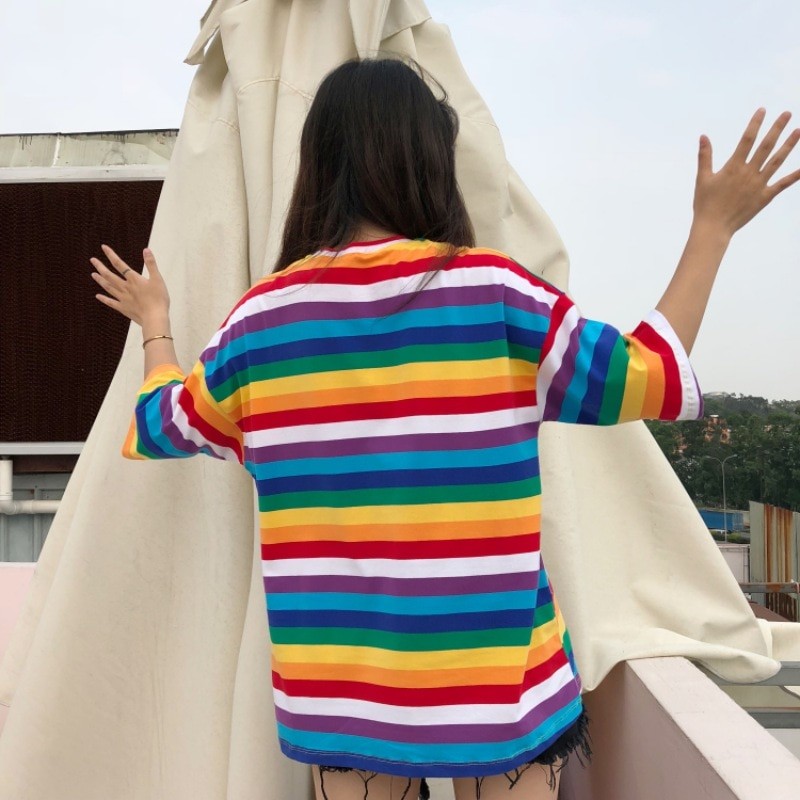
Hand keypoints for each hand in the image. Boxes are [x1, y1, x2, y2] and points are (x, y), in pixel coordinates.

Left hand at [91, 245, 170, 326]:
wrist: (154, 317)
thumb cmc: (159, 299)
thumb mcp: (158, 279)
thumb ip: (151, 264)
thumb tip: (146, 249)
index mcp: (134, 279)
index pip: (119, 264)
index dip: (111, 255)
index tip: (103, 247)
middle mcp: (126, 287)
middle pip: (110, 275)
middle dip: (100, 267)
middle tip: (92, 260)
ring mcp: (123, 299)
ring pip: (108, 287)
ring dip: (100, 280)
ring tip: (93, 274)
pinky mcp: (124, 308)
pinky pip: (111, 302)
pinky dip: (104, 299)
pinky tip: (97, 296)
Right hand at [693, 108, 799, 236]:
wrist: (713, 228)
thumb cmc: (705, 204)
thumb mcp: (702, 179)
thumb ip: (705, 156)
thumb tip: (703, 136)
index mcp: (733, 167)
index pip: (747, 140)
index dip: (755, 124)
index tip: (763, 110)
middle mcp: (748, 173)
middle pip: (766, 146)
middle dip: (777, 128)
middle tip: (787, 113)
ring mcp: (758, 185)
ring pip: (777, 161)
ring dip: (789, 145)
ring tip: (798, 131)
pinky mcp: (764, 197)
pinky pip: (782, 184)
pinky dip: (795, 176)